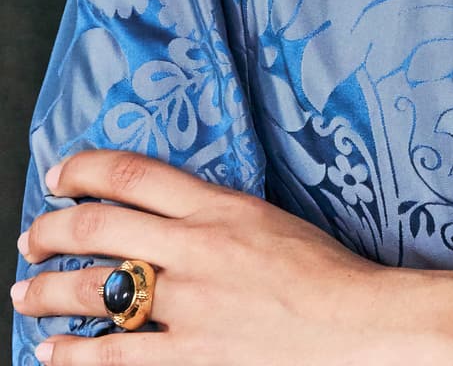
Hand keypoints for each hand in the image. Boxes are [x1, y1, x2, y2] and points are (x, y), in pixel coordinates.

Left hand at [10, 149, 452, 365]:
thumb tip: (174, 220)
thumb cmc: (326, 272)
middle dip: (52, 230)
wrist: (356, 323)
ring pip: (94, 290)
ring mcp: (188, 305)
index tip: (61, 174)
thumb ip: (220, 217)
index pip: (135, 174)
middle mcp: (196, 249)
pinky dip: (73, 353)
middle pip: (100, 227)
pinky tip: (53, 352)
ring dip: (48, 290)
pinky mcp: (188, 356)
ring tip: (26, 292)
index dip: (86, 169)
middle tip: (33, 236)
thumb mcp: (272, 221)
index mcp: (220, 208)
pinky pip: (112, 355)